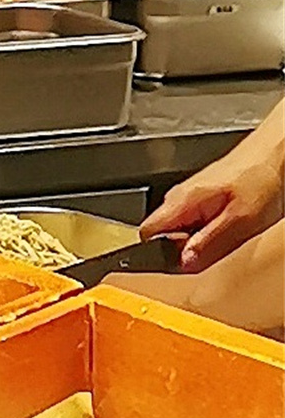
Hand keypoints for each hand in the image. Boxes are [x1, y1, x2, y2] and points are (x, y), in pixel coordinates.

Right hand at [142, 149, 283, 271]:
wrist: (275, 155)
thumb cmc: (261, 178)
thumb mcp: (240, 219)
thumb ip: (208, 243)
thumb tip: (183, 263)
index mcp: (181, 200)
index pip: (145, 234)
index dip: (161, 254)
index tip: (187, 259)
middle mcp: (179, 198)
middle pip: (163, 237)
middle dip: (185, 251)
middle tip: (216, 249)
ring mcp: (189, 198)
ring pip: (180, 233)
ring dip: (200, 243)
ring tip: (228, 235)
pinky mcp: (202, 200)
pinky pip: (195, 226)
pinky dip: (210, 234)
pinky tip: (230, 228)